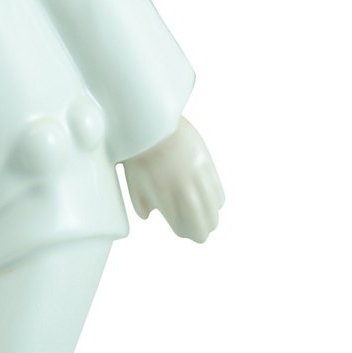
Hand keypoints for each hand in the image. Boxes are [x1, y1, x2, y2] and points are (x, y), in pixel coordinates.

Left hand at [123, 117, 223, 242]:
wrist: (149, 121)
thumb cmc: (136, 152)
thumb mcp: (132, 180)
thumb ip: (140, 203)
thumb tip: (148, 217)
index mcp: (164, 197)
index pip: (184, 229)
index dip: (184, 231)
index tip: (181, 227)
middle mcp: (185, 189)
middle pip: (205, 225)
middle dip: (200, 231)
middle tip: (196, 228)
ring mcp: (198, 176)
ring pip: (215, 210)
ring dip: (210, 216)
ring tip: (203, 214)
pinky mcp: (207, 163)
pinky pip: (219, 193)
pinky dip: (215, 200)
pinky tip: (206, 197)